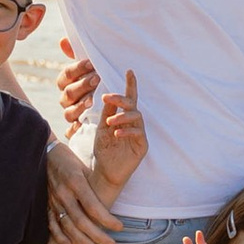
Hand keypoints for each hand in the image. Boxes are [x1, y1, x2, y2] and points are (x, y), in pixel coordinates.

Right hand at [46, 142, 122, 243]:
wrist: (41, 152)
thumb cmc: (69, 158)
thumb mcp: (84, 166)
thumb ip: (94, 183)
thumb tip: (112, 198)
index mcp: (75, 181)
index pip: (93, 206)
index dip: (107, 219)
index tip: (120, 227)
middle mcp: (63, 193)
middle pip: (81, 220)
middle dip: (98, 236)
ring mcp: (52, 200)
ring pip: (67, 225)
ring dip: (81, 240)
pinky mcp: (45, 203)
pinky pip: (51, 223)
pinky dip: (59, 236)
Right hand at [54, 42, 101, 136]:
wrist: (106, 103)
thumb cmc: (96, 81)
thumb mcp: (90, 69)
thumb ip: (77, 54)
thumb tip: (62, 40)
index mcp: (66, 83)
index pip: (66, 74)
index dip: (77, 68)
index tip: (91, 63)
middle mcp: (65, 99)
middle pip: (68, 93)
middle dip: (82, 85)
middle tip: (97, 79)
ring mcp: (70, 114)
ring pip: (69, 112)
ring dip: (80, 106)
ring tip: (92, 101)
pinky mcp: (76, 128)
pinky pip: (72, 130)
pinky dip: (77, 128)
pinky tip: (85, 124)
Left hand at [91, 69, 147, 197]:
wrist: (104, 171)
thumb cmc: (104, 150)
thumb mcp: (102, 128)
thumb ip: (107, 113)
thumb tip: (109, 96)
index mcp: (124, 117)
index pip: (129, 99)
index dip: (130, 85)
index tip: (129, 71)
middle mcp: (133, 124)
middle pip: (132, 105)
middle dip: (121, 99)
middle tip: (107, 97)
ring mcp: (139, 134)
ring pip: (137, 117)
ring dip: (122, 116)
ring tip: (110, 121)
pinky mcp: (142, 146)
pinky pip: (138, 133)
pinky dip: (127, 131)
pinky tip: (117, 133)